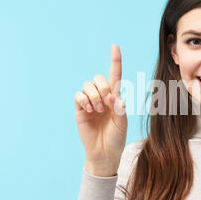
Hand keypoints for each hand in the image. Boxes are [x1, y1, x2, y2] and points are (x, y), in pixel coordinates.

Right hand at [74, 44, 127, 176]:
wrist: (104, 153)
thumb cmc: (116, 138)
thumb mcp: (122, 123)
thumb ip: (120, 109)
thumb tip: (115, 97)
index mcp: (115, 98)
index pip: (115, 76)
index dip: (115, 61)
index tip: (115, 47)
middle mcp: (102, 97)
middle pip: (99, 78)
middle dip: (103, 87)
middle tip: (107, 103)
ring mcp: (90, 102)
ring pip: (87, 85)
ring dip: (94, 95)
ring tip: (98, 109)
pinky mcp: (79, 109)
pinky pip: (78, 95)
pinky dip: (84, 99)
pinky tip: (89, 109)